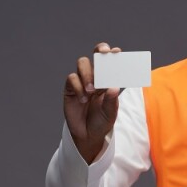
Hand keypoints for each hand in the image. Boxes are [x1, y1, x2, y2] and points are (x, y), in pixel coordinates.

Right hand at [63, 42, 121, 163]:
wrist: (88, 135)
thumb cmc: (102, 121)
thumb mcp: (110, 113)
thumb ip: (112, 100)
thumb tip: (114, 88)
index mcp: (108, 80)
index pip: (110, 62)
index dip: (113, 54)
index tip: (116, 52)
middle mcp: (96, 76)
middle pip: (96, 55)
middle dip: (100, 51)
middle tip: (104, 54)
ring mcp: (82, 81)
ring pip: (82, 63)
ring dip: (88, 73)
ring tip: (92, 90)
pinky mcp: (70, 88)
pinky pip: (72, 79)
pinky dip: (78, 87)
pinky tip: (83, 99)